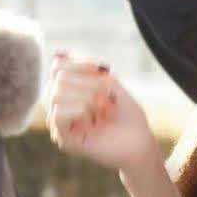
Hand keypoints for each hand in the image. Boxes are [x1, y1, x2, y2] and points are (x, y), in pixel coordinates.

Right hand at [46, 51, 158, 173]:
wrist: (140, 144)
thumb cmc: (128, 116)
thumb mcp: (112, 85)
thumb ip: (89, 70)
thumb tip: (61, 53)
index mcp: (70, 91)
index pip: (58, 66)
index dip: (78, 62)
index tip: (101, 67)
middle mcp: (61, 106)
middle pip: (57, 78)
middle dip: (86, 81)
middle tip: (107, 94)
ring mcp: (61, 124)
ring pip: (55, 94)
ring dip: (84, 95)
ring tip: (102, 106)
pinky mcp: (64, 140)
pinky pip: (57, 114)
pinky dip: (76, 109)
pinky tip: (92, 115)